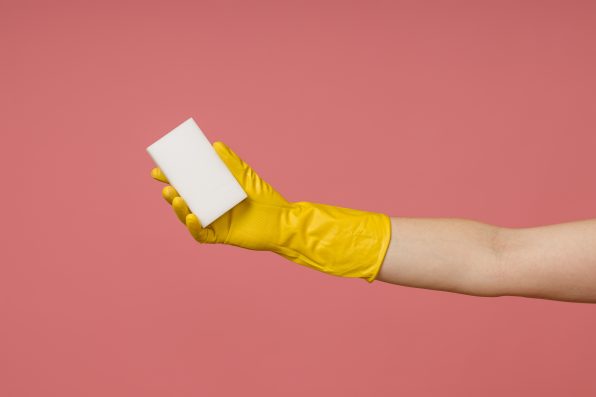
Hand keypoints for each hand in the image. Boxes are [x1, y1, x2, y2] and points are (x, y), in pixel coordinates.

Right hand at [151, 141, 390, 281]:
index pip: (188, 184)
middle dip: (171, 192)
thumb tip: (215, 145)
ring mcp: (214, 222)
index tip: (160, 169)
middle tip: (164, 183)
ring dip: (179, 208)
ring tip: (175, 197)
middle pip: (184, 200)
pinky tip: (192, 216)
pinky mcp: (220, 236)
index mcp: (213, 193)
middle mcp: (210, 208)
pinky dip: (194, 226)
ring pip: (189, 217)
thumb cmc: (266, 199)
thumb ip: (231, 163)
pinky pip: (201, 233)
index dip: (173, 178)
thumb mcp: (246, 176)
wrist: (284, 220)